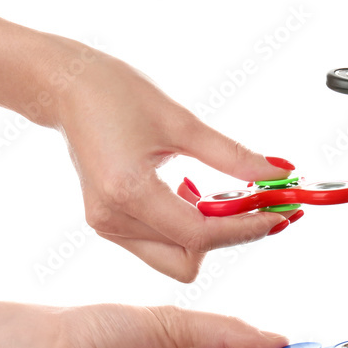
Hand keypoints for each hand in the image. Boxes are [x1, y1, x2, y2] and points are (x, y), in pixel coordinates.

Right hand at [51, 41, 298, 281]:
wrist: (67, 86)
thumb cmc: (116, 93)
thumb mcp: (182, 122)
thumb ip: (234, 155)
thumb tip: (280, 174)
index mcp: (128, 193)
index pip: (200, 234)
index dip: (246, 228)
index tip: (279, 214)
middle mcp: (113, 219)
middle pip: (188, 260)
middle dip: (227, 238)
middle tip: (256, 206)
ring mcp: (107, 226)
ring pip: (175, 257)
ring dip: (207, 233)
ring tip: (219, 193)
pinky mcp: (108, 223)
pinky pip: (159, 243)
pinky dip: (186, 226)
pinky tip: (192, 193)